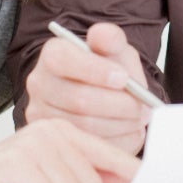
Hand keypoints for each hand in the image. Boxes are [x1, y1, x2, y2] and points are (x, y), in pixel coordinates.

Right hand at [24, 23, 152, 153]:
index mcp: (53, 54)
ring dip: (120, 124)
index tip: (124, 78)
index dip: (97, 71)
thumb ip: (111, 38)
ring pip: (84, 126)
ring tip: (138, 118)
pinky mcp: (55, 139)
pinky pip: (87, 146)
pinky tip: (128, 131)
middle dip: (118, 104)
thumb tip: (102, 36)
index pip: (64, 60)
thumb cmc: (108, 69)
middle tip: (142, 106)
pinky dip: (115, 141)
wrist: (105, 94)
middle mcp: (40, 84)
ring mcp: (42, 114)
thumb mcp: (114, 48)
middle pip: (78, 99)